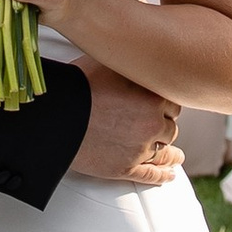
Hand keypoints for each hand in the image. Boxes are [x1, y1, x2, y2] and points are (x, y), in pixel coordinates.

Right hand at [70, 63, 182, 186]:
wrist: (56, 116)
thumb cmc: (77, 85)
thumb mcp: (109, 62)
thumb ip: (131, 63)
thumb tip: (140, 56)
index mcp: (152, 97)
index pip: (172, 102)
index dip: (164, 103)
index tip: (160, 105)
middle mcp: (152, 124)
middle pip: (169, 127)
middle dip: (164, 125)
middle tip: (158, 125)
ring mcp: (139, 149)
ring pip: (164, 152)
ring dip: (171, 153)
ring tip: (176, 156)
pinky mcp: (125, 168)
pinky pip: (150, 174)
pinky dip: (161, 175)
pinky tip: (168, 175)